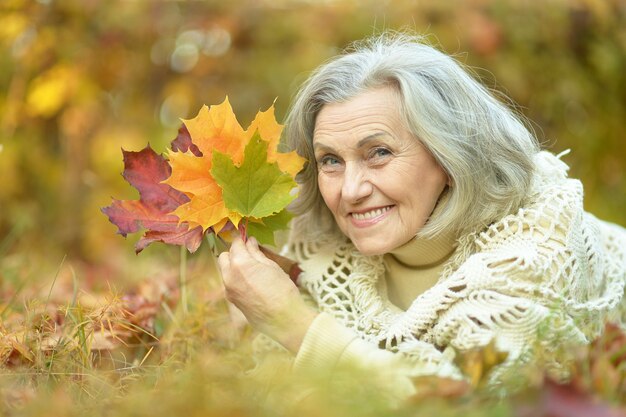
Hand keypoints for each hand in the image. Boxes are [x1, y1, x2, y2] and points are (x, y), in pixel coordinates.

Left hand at [217, 237, 317, 352]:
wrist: (283, 319)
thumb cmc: (282, 290)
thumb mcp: (271, 266)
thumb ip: (257, 253)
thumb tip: (250, 242)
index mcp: (239, 264)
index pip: (235, 245)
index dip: (242, 240)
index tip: (248, 239)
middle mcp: (229, 276)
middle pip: (224, 257)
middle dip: (234, 253)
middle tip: (250, 254)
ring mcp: (229, 290)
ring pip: (226, 271)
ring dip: (234, 266)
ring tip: (253, 269)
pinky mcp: (232, 300)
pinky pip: (230, 283)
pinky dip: (237, 278)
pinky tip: (252, 282)